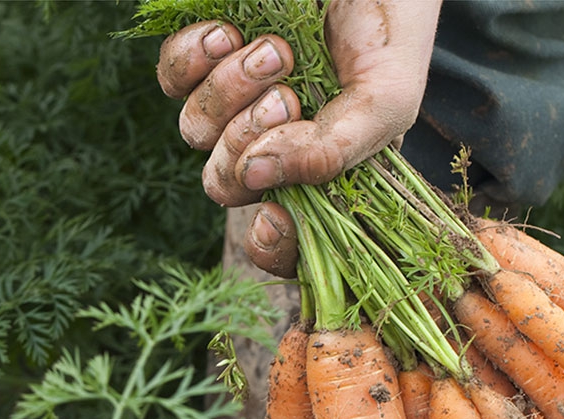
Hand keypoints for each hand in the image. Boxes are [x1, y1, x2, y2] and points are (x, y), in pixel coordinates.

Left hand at [157, 0, 441, 276]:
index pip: (287, 238)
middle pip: (226, 185)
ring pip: (196, 132)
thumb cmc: (391, 30)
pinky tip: (228, 34)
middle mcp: (275, 145)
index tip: (273, 219)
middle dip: (248, 144)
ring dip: (230, 93)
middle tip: (288, 98)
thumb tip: (256, 179)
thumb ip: (334, 151)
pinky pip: (172, 79)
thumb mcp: (385, 100)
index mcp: (323, 171)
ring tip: (276, 50)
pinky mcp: (207, 58)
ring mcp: (237, 101)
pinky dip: (193, 60)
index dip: (273, 245)